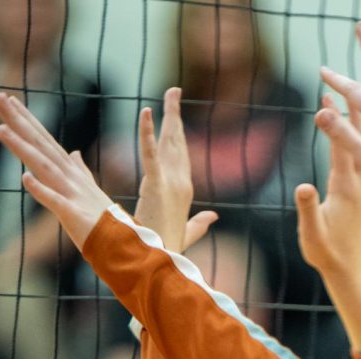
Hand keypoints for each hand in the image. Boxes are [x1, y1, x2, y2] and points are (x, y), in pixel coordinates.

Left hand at [0, 91, 112, 249]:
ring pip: (44, 167)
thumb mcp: (92, 190)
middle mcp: (71, 179)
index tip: (9, 99)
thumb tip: (74, 153)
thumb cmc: (105, 221)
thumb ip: (81, 171)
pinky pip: (55, 201)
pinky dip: (41, 190)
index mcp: (72, 174)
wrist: (124, 245)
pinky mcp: (74, 216)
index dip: (28, 120)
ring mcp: (73, 195)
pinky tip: (25, 178)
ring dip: (23, 149)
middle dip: (21, 122)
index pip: (46, 141)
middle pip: (42, 146)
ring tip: (1, 130)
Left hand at [136, 87, 218, 253]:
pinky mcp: (155, 186)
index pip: (183, 156)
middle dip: (176, 115)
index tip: (177, 114)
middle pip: (179, 142)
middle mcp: (182, 184)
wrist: (164, 265)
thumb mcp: (187, 233)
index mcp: (185, 191)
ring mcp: (171, 184)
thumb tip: (214, 216)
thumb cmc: (170, 251)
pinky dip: (147, 133)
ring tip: (170, 92)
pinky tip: (146, 112)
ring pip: (170, 142)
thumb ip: (199, 224)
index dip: (180, 133)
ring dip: (169, 115)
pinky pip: (150, 154)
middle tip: (174, 90)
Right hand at [295, 95, 360, 276]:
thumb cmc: (328, 251)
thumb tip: (303, 186)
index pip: (342, 143)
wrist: (353, 269)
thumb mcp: (312, 232)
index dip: (335, 117)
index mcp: (347, 185)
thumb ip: (308, 207)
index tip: (328, 90)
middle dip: (353, 101)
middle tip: (345, 75)